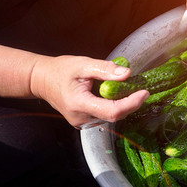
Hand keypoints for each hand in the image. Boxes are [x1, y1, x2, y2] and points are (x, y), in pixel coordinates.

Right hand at [30, 55, 148, 127]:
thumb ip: (105, 69)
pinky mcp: (85, 121)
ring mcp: (83, 122)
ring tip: (128, 89)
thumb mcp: (83, 64)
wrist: (42, 80)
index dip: (132, 103)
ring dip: (123, 104)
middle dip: (131, 103)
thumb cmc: (61, 70)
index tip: (144, 92)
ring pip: (112, 117)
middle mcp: (81, 118)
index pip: (113, 111)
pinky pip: (106, 116)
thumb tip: (127, 74)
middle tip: (139, 88)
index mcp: (80, 104)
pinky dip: (115, 106)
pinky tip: (115, 95)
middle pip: (115, 115)